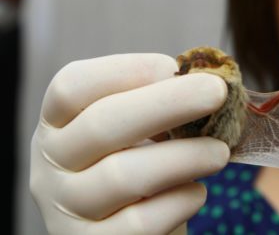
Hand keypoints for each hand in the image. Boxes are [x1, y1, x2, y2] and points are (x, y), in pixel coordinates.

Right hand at [30, 53, 229, 234]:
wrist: (134, 229)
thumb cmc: (140, 165)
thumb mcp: (138, 130)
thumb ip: (159, 103)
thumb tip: (205, 82)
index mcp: (58, 124)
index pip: (72, 86)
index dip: (124, 70)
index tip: (173, 66)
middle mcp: (51, 165)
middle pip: (101, 124)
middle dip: (167, 102)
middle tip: (218, 91)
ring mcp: (67, 210)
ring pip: (123, 175)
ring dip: (183, 156)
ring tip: (221, 151)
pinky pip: (140, 224)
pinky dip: (178, 202)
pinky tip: (197, 193)